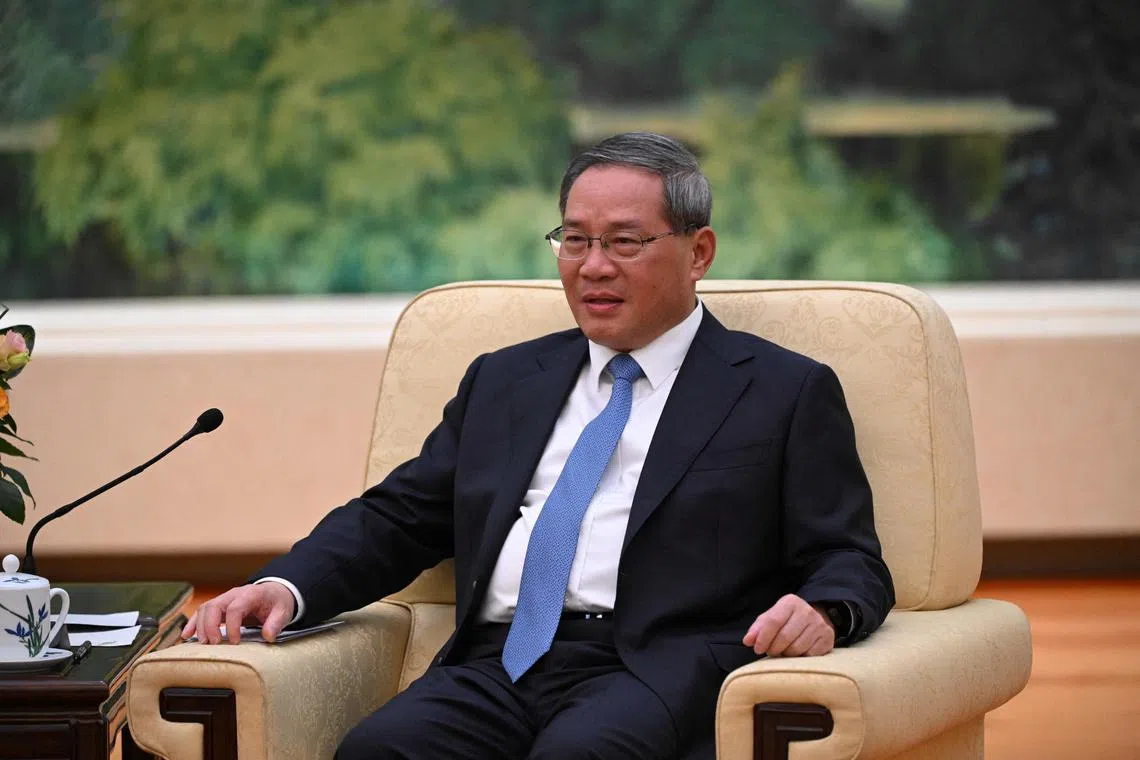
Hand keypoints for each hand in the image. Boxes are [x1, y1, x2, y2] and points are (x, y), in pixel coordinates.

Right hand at [181, 582, 295, 644]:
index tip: (235, 642)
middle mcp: (234, 594)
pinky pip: (202, 612)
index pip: (235, 608)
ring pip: (205, 608)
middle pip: (215, 606)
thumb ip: (276, 623)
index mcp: (251, 594)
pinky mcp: (219, 606)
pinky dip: (193, 623)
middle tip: (213, 644)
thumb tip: (268, 636)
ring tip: (201, 643)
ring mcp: (225, 599)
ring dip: (200, 626)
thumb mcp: (283, 612)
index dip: (232, 626)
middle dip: (210, 626)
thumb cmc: (277, 603)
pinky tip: (186, 635)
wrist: (275, 593)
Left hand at [742, 594, 834, 656]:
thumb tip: (747, 641)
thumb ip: (758, 628)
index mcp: (790, 602)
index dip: (763, 638)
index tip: (757, 649)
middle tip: (772, 651)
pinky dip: (800, 658)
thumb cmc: (788, 621)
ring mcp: (819, 625)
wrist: (815, 620)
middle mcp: (807, 611)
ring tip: (784, 651)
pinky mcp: (827, 638)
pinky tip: (798, 653)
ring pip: (796, 649)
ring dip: (786, 654)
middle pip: (784, 637)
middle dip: (774, 648)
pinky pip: (809, 655)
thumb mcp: (771, 618)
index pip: (773, 621)